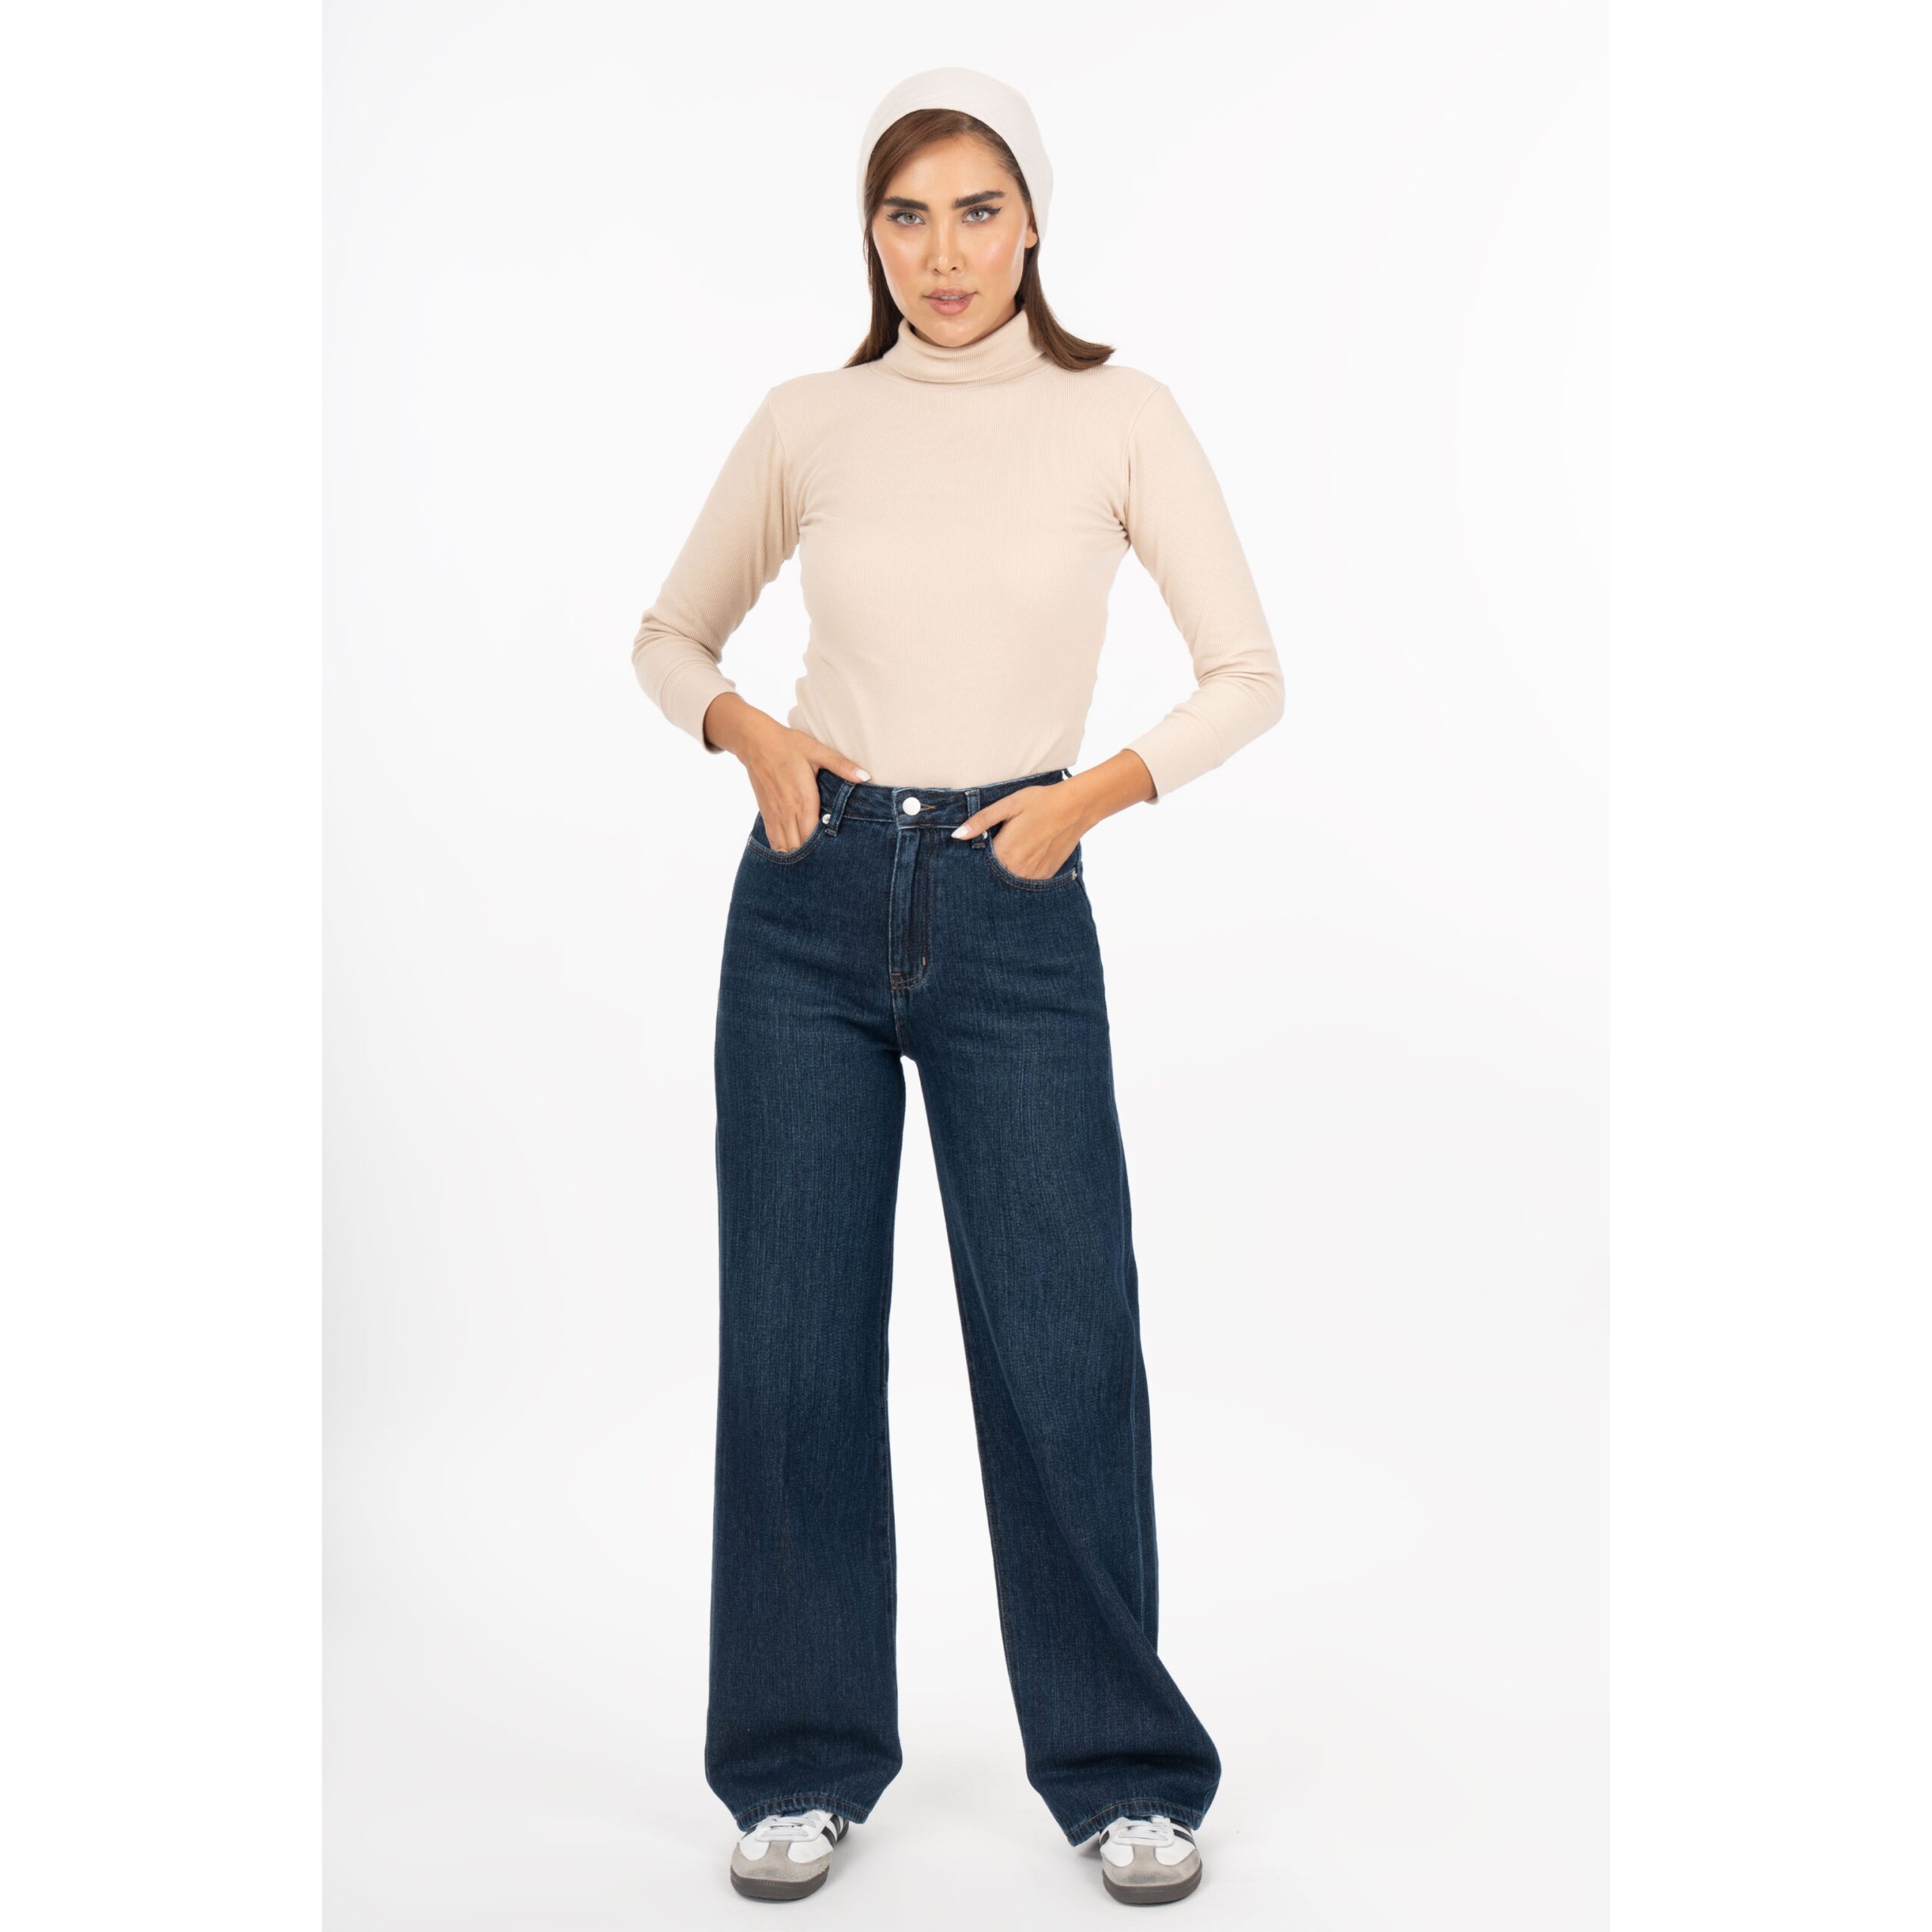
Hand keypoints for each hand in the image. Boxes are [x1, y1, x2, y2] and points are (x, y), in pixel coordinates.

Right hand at [701, 695, 869, 852]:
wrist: (756, 742)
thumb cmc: (789, 745)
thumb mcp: (817, 751)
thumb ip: (842, 766)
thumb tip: (865, 777)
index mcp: (803, 799)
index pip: (813, 836)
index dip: (823, 849)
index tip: (836, 853)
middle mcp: (787, 811)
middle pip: (799, 846)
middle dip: (812, 856)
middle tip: (828, 860)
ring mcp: (775, 814)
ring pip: (785, 847)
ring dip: (797, 855)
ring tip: (812, 860)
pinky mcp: (765, 813)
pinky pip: (773, 840)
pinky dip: (783, 849)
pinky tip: (793, 852)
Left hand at [953, 780, 1090, 879]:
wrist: (1076, 807)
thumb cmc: (1040, 802)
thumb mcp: (1008, 805)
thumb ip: (981, 821)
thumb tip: (958, 834)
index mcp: (1005, 853)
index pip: (979, 866)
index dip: (976, 858)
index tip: (978, 846)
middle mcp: (1018, 870)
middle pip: (993, 875)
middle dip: (989, 865)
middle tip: (999, 843)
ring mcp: (1033, 876)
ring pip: (1009, 880)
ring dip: (1006, 869)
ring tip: (1015, 848)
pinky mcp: (1045, 876)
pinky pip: (1025, 880)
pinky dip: (1020, 871)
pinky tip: (1026, 854)